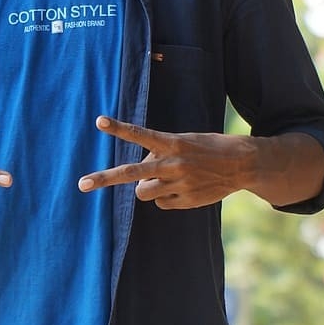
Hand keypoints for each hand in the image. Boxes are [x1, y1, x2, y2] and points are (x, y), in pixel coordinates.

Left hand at [78, 117, 254, 208]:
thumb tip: (140, 179)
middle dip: (104, 179)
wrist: (242, 165)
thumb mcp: (184, 143)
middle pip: (131, 174)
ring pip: (143, 192)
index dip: (120, 128)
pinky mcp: (184, 202)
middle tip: (82, 184)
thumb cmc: (208, 150)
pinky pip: (161, 203)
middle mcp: (172, 165)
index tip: (100, 121)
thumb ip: (159, 155)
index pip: (141, 135)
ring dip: (147, 187)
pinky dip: (167, 197)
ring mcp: (178, 185)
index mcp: (173, 144)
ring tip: (167, 179)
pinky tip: (185, 189)